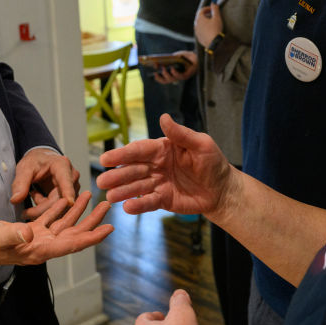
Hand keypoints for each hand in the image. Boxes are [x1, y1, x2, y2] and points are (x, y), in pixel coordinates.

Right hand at [0, 190, 112, 265]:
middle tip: (107, 206)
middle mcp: (41, 246)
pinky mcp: (28, 232)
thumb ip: (14, 234)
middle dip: (91, 221)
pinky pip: (49, 220)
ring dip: (77, 212)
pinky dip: (59, 209)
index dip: (91, 237)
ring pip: (63, 225)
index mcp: (38, 250)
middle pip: (73, 234)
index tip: (109, 229)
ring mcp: (35, 239)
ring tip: (90, 196)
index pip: (71, 244)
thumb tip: (31, 231)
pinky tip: (67, 199)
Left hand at [11, 148, 79, 219]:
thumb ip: (20, 184)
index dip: (68, 193)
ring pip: (61, 207)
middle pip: (61, 200)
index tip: (69, 202)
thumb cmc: (36, 161)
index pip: (66, 181)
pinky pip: (60, 209)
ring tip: (32, 196)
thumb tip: (15, 200)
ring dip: (43, 209)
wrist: (42, 159)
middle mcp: (72, 177)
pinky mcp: (71, 197)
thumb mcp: (25, 168)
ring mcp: (73, 188)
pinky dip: (46, 208)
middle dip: (42, 209)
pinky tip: (38, 197)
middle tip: (24, 213)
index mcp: (62, 166)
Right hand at [97, 114, 232, 215]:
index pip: (139, 150)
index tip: (105, 158)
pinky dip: (137, 205)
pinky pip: (148, 202)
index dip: (122, 154)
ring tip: (109, 196)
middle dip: (117, 175)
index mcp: (162, 149)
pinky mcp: (163, 200)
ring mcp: (158, 184)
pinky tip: (126, 207)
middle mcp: (156, 166)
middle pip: (133, 169)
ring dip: (123, 191)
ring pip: (137, 187)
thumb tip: (163, 117)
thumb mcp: (201, 144)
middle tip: (102, 179)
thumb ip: (181, 134)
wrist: (223, 190)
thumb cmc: (213, 163)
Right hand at [152, 51, 197, 83]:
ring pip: (171, 79)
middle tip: (156, 72)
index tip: (154, 73)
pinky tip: (172, 68)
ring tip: (163, 68)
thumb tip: (157, 62)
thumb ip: (167, 59)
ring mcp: (182, 76)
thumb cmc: (186, 56)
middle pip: (166, 81)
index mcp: (173, 73)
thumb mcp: (174, 56)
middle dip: (160, 78)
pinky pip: (179, 76)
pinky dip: (174, 73)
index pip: (164, 79)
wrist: (196, 55)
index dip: (158, 78)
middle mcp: (177, 76)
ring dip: (166, 74)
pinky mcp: (187, 75)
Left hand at [194, 4, 222, 47]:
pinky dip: (204, 28)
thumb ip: (215, 9)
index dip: (207, 8)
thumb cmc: (215, 29)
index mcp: (199, 19)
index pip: (201, 10)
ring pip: (200, 24)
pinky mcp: (199, 37)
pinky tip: (210, 30)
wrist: (214, 43)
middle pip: (199, 17)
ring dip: (205, 22)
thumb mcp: (217, 18)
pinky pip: (201, 31)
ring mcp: (197, 32)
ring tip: (212, 23)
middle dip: (206, 15)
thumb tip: (213, 3)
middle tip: (213, 15)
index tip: (212, 8)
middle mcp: (196, 25)